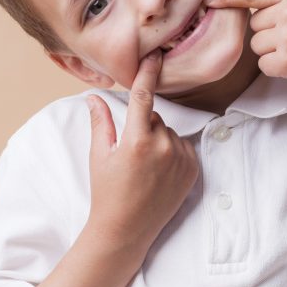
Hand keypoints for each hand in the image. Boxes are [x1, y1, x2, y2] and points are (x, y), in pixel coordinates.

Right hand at [84, 51, 199, 251]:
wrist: (126, 230)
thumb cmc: (107, 192)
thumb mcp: (99, 155)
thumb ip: (100, 122)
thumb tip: (94, 95)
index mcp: (136, 140)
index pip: (143, 96)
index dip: (148, 73)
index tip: (154, 56)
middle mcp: (162, 147)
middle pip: (154, 117)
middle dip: (143, 126)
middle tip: (130, 152)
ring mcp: (180, 159)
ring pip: (168, 132)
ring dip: (158, 140)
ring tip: (144, 167)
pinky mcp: (193, 169)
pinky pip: (182, 146)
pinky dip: (172, 152)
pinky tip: (158, 172)